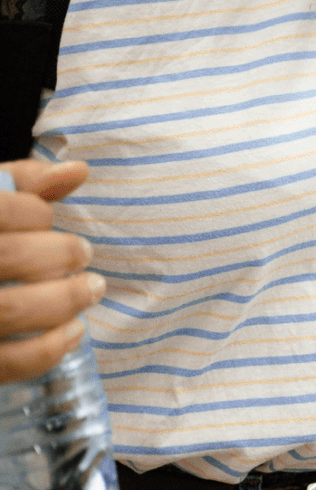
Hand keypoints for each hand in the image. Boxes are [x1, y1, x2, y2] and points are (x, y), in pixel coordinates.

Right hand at [0, 160, 101, 382]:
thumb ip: (19, 183)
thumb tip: (79, 171)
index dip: (32, 210)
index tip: (47, 216)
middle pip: (7, 256)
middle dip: (60, 253)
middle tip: (83, 254)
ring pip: (9, 310)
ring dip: (64, 298)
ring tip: (91, 288)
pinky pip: (7, 362)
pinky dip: (49, 348)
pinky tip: (74, 330)